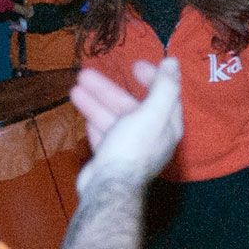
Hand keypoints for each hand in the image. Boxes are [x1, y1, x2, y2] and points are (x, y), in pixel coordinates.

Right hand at [73, 57, 182, 192]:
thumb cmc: (132, 148)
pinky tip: (84, 116)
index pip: (163, 96)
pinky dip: (95, 124)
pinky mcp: (111, 160)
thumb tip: (173, 62)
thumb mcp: (152, 113)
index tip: (135, 64)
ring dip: (95, 103)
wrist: (109, 187)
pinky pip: (104, 137)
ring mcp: (129, 149)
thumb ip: (164, 87)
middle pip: (129, 106)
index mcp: (166, 126)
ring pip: (112, 120)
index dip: (152, 78)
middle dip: (108, 89)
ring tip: (75, 88)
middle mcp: (151, 137)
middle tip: (86, 74)